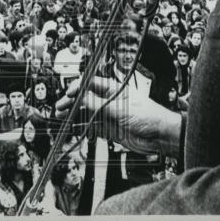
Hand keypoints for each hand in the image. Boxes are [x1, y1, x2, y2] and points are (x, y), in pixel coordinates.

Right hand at [56, 76, 180, 156]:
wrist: (160, 136)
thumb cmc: (147, 115)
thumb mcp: (120, 108)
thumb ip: (99, 104)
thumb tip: (81, 98)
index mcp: (113, 89)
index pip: (90, 84)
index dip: (77, 88)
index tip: (68, 95)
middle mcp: (109, 100)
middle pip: (85, 99)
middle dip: (71, 103)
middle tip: (59, 108)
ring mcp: (108, 115)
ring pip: (86, 113)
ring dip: (73, 116)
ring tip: (61, 119)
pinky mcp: (109, 129)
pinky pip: (91, 127)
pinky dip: (81, 128)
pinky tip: (72, 129)